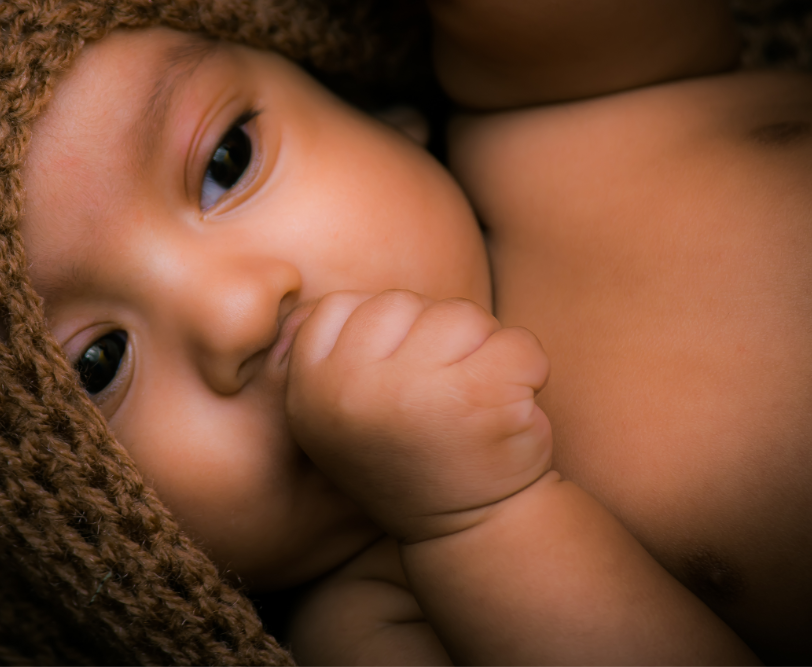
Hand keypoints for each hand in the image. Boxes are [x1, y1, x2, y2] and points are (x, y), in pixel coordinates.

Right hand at [286, 290, 551, 542]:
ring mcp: (414, 391)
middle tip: (437, 398)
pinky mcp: (479, 397)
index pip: (340, 306)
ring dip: (481, 351)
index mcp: (310, 391)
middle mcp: (352, 390)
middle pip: (403, 303)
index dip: (376, 335)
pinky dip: (528, 370)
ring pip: (463, 314)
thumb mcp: (334, 412)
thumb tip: (294, 292)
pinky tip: (508, 411)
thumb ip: (323, 354)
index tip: (393, 384)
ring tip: (470, 402)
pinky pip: (516, 341)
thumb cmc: (404, 451)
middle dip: (431, 337)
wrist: (466, 530)